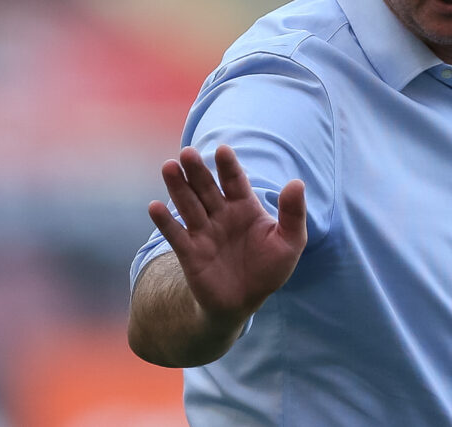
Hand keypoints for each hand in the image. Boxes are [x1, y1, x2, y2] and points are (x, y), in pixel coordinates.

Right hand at [148, 145, 306, 327]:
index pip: (235, 181)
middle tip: (188, 152)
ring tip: (169, 167)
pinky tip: (155, 206)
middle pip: (206, 188)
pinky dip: (165, 221)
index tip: (223, 150)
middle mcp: (221, 214)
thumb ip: (293, 214)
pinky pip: (176, 235)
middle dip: (198, 170)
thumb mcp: (290, 242)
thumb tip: (297, 183)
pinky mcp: (190, 253)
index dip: (228, 166)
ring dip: (178, 187)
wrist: (244, 302)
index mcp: (244, 206)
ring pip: (188, 205)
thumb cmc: (269, 269)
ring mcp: (203, 232)